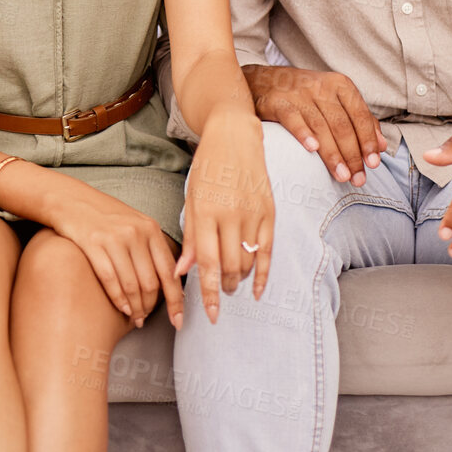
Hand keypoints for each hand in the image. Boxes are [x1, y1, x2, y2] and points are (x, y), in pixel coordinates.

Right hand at [47, 187, 186, 328]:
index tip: (178, 320)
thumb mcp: (135, 224)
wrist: (71, 199)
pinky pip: (110, 280)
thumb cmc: (105, 216)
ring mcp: (115, 238)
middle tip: (146, 320)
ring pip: (132, 285)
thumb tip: (170, 279)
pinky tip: (122, 309)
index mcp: (151, 229)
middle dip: (150, 307)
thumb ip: (151, 247)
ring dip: (135, 308)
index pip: (169, 271)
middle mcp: (136, 233)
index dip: (176, 300)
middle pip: (151, 282)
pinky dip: (118, 300)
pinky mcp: (93, 244)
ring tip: (136, 319)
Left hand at [177, 114, 273, 323]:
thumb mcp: (190, 200)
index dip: (208, 293)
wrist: (234, 136)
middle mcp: (230, 214)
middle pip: (230, 266)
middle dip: (224, 288)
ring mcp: (253, 213)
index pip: (206, 262)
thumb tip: (182, 272)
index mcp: (205, 212)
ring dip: (240, 280)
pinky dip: (264, 274)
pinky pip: (268, 250)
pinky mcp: (269, 211)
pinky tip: (257, 289)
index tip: (209, 314)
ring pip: (248, 261)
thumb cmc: (207, 169)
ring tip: (232, 286)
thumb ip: (188, 237)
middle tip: (219, 296)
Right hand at [245, 64, 384, 184]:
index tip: (373, 163)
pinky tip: (312, 149)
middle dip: (352, 154)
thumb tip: (382, 146)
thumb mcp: (334, 101)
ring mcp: (299, 94)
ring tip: (341, 176)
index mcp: (340, 86)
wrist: (261, 82)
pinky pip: (293, 118)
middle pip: (342, 124)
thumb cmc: (304, 96)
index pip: (359, 115)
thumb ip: (359, 121)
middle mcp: (321, 87)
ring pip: (321, 126)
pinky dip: (303, 133)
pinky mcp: (278, 102)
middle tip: (357, 178)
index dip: (368, 140)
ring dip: (332, 154)